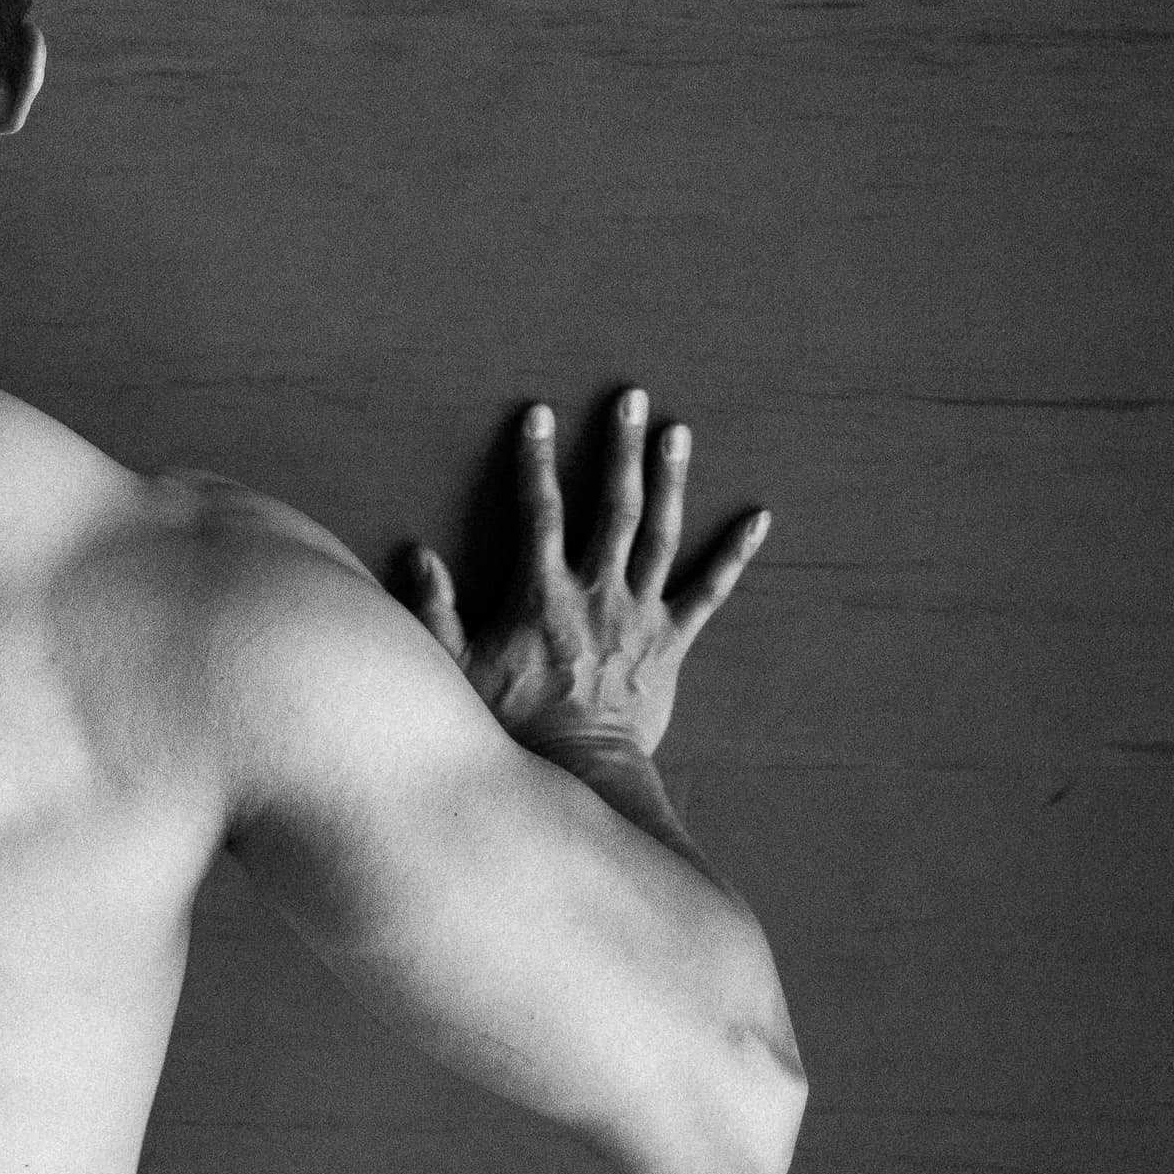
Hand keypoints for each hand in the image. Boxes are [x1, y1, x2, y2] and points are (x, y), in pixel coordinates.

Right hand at [402, 386, 767, 765]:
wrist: (581, 774)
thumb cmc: (514, 724)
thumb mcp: (459, 667)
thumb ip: (436, 609)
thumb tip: (415, 553)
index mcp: (543, 593)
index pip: (539, 511)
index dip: (536, 459)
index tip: (539, 413)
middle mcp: (597, 592)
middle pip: (614, 507)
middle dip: (619, 449)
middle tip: (631, 399)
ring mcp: (640, 615)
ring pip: (661, 535)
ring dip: (671, 480)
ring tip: (678, 432)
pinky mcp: (673, 642)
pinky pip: (710, 592)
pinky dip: (734, 555)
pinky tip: (758, 520)